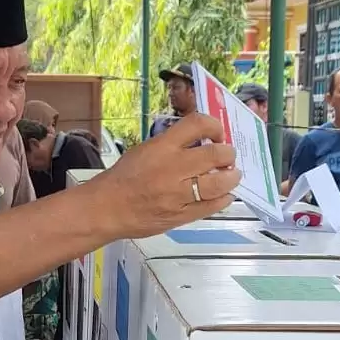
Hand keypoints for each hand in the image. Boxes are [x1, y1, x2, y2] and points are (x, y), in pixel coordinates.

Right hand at [96, 114, 240, 237]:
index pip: (198, 124)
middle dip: (229, 154)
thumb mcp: (145, 150)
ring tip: (231, 176)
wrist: (107, 208)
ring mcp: (180, 193)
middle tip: (227, 157)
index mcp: (162, 147)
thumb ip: (172, 145)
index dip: (215, 126)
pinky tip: (224, 195)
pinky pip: (213, 206)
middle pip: (216, 154)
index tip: (217, 134)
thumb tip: (201, 142)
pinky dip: (224, 198)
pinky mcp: (182, 215)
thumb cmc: (123, 177)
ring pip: (220, 183)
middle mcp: (174, 168)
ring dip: (232, 177)